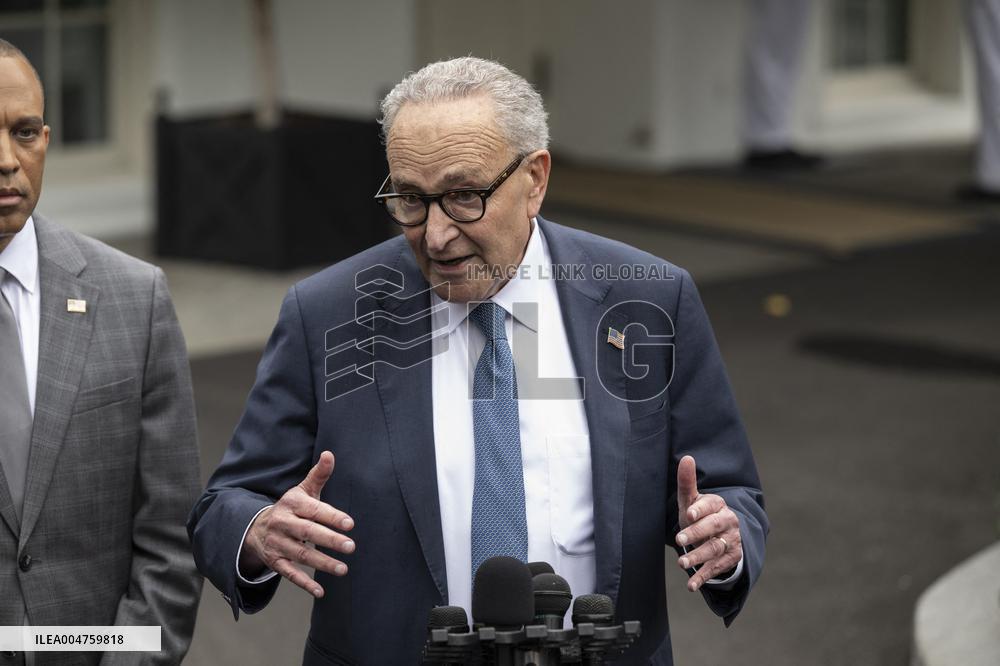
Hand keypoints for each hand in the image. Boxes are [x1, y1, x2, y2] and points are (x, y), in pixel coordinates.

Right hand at [240, 451, 354, 597]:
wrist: (254, 527)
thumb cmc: (290, 508)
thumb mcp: (302, 491)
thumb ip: (318, 475)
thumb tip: (330, 454)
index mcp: (291, 504)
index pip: (314, 510)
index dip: (331, 517)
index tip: (350, 524)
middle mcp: (282, 524)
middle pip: (307, 532)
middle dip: (329, 540)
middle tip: (351, 547)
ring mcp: (277, 544)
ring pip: (300, 554)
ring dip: (322, 563)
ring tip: (343, 569)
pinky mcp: (274, 561)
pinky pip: (289, 574)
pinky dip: (304, 583)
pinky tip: (320, 591)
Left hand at [675, 455, 741, 590]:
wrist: (721, 535)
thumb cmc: (700, 515)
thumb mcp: (692, 500)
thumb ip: (687, 482)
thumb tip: (687, 458)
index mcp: (718, 505)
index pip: (710, 505)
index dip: (700, 510)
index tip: (688, 514)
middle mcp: (728, 522)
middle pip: (714, 527)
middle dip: (697, 533)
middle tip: (680, 541)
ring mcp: (731, 541)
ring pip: (715, 549)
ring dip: (698, 557)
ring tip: (682, 563)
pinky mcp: (731, 559)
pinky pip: (717, 569)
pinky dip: (703, 577)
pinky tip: (691, 585)